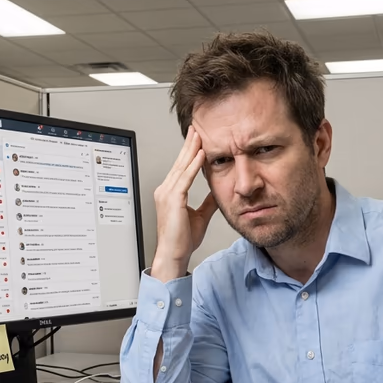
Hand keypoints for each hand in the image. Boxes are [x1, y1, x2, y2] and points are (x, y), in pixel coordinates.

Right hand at [151, 125, 218, 281]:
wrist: (174, 254)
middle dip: (189, 145)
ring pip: (182, 167)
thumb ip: (207, 202)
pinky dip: (194, 165)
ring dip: (192, 150)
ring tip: (199, 135)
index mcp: (170, 193)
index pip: (181, 168)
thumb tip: (216, 192)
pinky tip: (201, 155)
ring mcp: (167, 194)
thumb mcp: (199, 216)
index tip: (197, 140)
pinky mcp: (172, 200)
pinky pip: (184, 178)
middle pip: (180, 162)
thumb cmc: (182, 239)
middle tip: (196, 128)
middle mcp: (165, 190)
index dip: (190, 153)